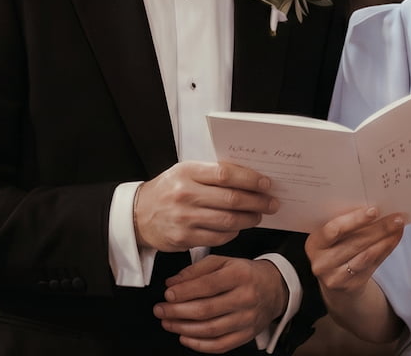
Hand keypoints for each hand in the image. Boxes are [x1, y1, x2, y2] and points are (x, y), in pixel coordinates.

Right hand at [134, 162, 278, 251]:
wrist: (138, 215)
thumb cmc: (168, 190)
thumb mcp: (184, 172)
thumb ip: (212, 173)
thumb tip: (249, 177)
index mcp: (187, 172)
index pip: (226, 174)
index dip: (251, 179)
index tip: (266, 184)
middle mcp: (185, 194)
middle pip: (232, 199)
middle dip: (257, 202)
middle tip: (271, 202)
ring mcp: (184, 218)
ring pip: (229, 221)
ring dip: (249, 219)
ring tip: (258, 215)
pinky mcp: (184, 238)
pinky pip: (219, 237)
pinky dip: (234, 233)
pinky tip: (238, 227)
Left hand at [154, 255, 283, 352]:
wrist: (275, 288)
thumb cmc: (245, 273)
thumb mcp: (223, 261)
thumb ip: (196, 270)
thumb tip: (172, 283)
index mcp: (239, 275)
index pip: (207, 286)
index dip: (184, 292)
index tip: (167, 294)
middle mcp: (245, 298)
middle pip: (206, 310)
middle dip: (177, 312)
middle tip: (160, 310)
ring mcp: (247, 319)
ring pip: (211, 329)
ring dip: (184, 328)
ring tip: (168, 323)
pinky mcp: (247, 335)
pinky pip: (221, 345)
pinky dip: (200, 345)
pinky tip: (185, 337)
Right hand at [306, 206, 404, 294]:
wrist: (335, 281)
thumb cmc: (334, 250)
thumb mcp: (331, 239)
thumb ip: (345, 225)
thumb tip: (373, 207)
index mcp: (314, 244)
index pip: (333, 229)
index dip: (354, 220)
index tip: (374, 210)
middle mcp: (322, 262)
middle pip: (354, 242)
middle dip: (378, 228)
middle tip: (396, 217)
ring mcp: (336, 276)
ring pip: (366, 255)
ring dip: (385, 239)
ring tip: (398, 226)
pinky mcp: (352, 285)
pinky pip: (373, 265)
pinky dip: (386, 249)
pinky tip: (394, 239)